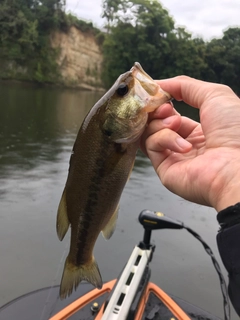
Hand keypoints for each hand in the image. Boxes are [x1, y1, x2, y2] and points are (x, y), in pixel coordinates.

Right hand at [141, 76, 239, 211]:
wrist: (237, 166)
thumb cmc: (234, 130)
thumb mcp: (215, 95)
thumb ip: (185, 86)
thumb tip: (158, 84)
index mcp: (199, 131)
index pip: (170, 114)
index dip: (162, 102)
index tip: (158, 93)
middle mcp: (184, 145)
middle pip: (156, 123)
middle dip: (157, 110)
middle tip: (166, 108)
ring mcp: (173, 158)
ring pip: (149, 132)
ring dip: (160, 123)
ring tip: (175, 123)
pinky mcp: (164, 170)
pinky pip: (151, 145)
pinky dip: (164, 139)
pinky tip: (183, 145)